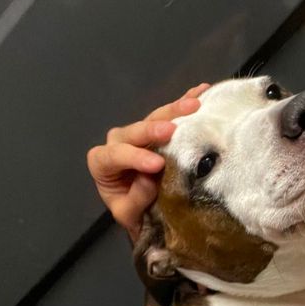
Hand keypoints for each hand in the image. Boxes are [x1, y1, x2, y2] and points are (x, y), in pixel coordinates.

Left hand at [87, 84, 209, 240]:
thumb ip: (135, 199)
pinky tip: (201, 92)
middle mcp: (119, 141)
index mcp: (103, 162)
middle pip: (135, 131)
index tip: (157, 165)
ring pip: (154, 118)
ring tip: (195, 105)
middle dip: (154, 129)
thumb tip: (151, 179)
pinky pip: (170, 113)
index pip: (115, 156)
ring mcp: (139, 133)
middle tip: (172, 130)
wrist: (143, 211)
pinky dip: (185, 102)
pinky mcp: (157, 129)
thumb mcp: (128, 214)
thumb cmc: (131, 210)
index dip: (135, 158)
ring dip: (175, 111)